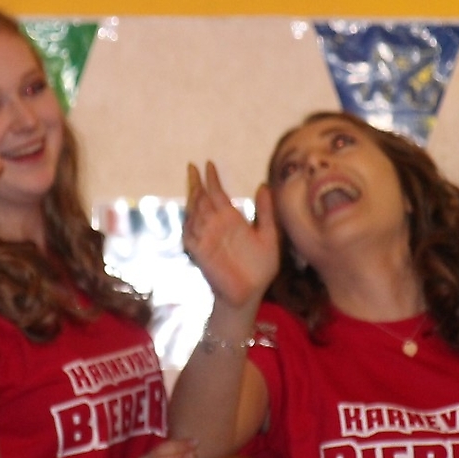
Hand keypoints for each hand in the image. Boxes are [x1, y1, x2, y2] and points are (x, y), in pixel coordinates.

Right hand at [182, 162, 279, 308]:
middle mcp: (217, 226)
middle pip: (202, 199)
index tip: (209, 163)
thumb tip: (263, 185)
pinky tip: (192, 212)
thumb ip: (266, 212)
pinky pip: (190, 235)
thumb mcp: (269, 236)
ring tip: (195, 184)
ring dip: (193, 199)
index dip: (213, 179)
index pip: (218, 194)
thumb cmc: (261, 268)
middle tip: (193, 166)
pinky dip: (189, 223)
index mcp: (232, 220)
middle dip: (197, 183)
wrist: (250, 294)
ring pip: (194, 213)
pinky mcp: (201, 253)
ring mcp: (207, 238)